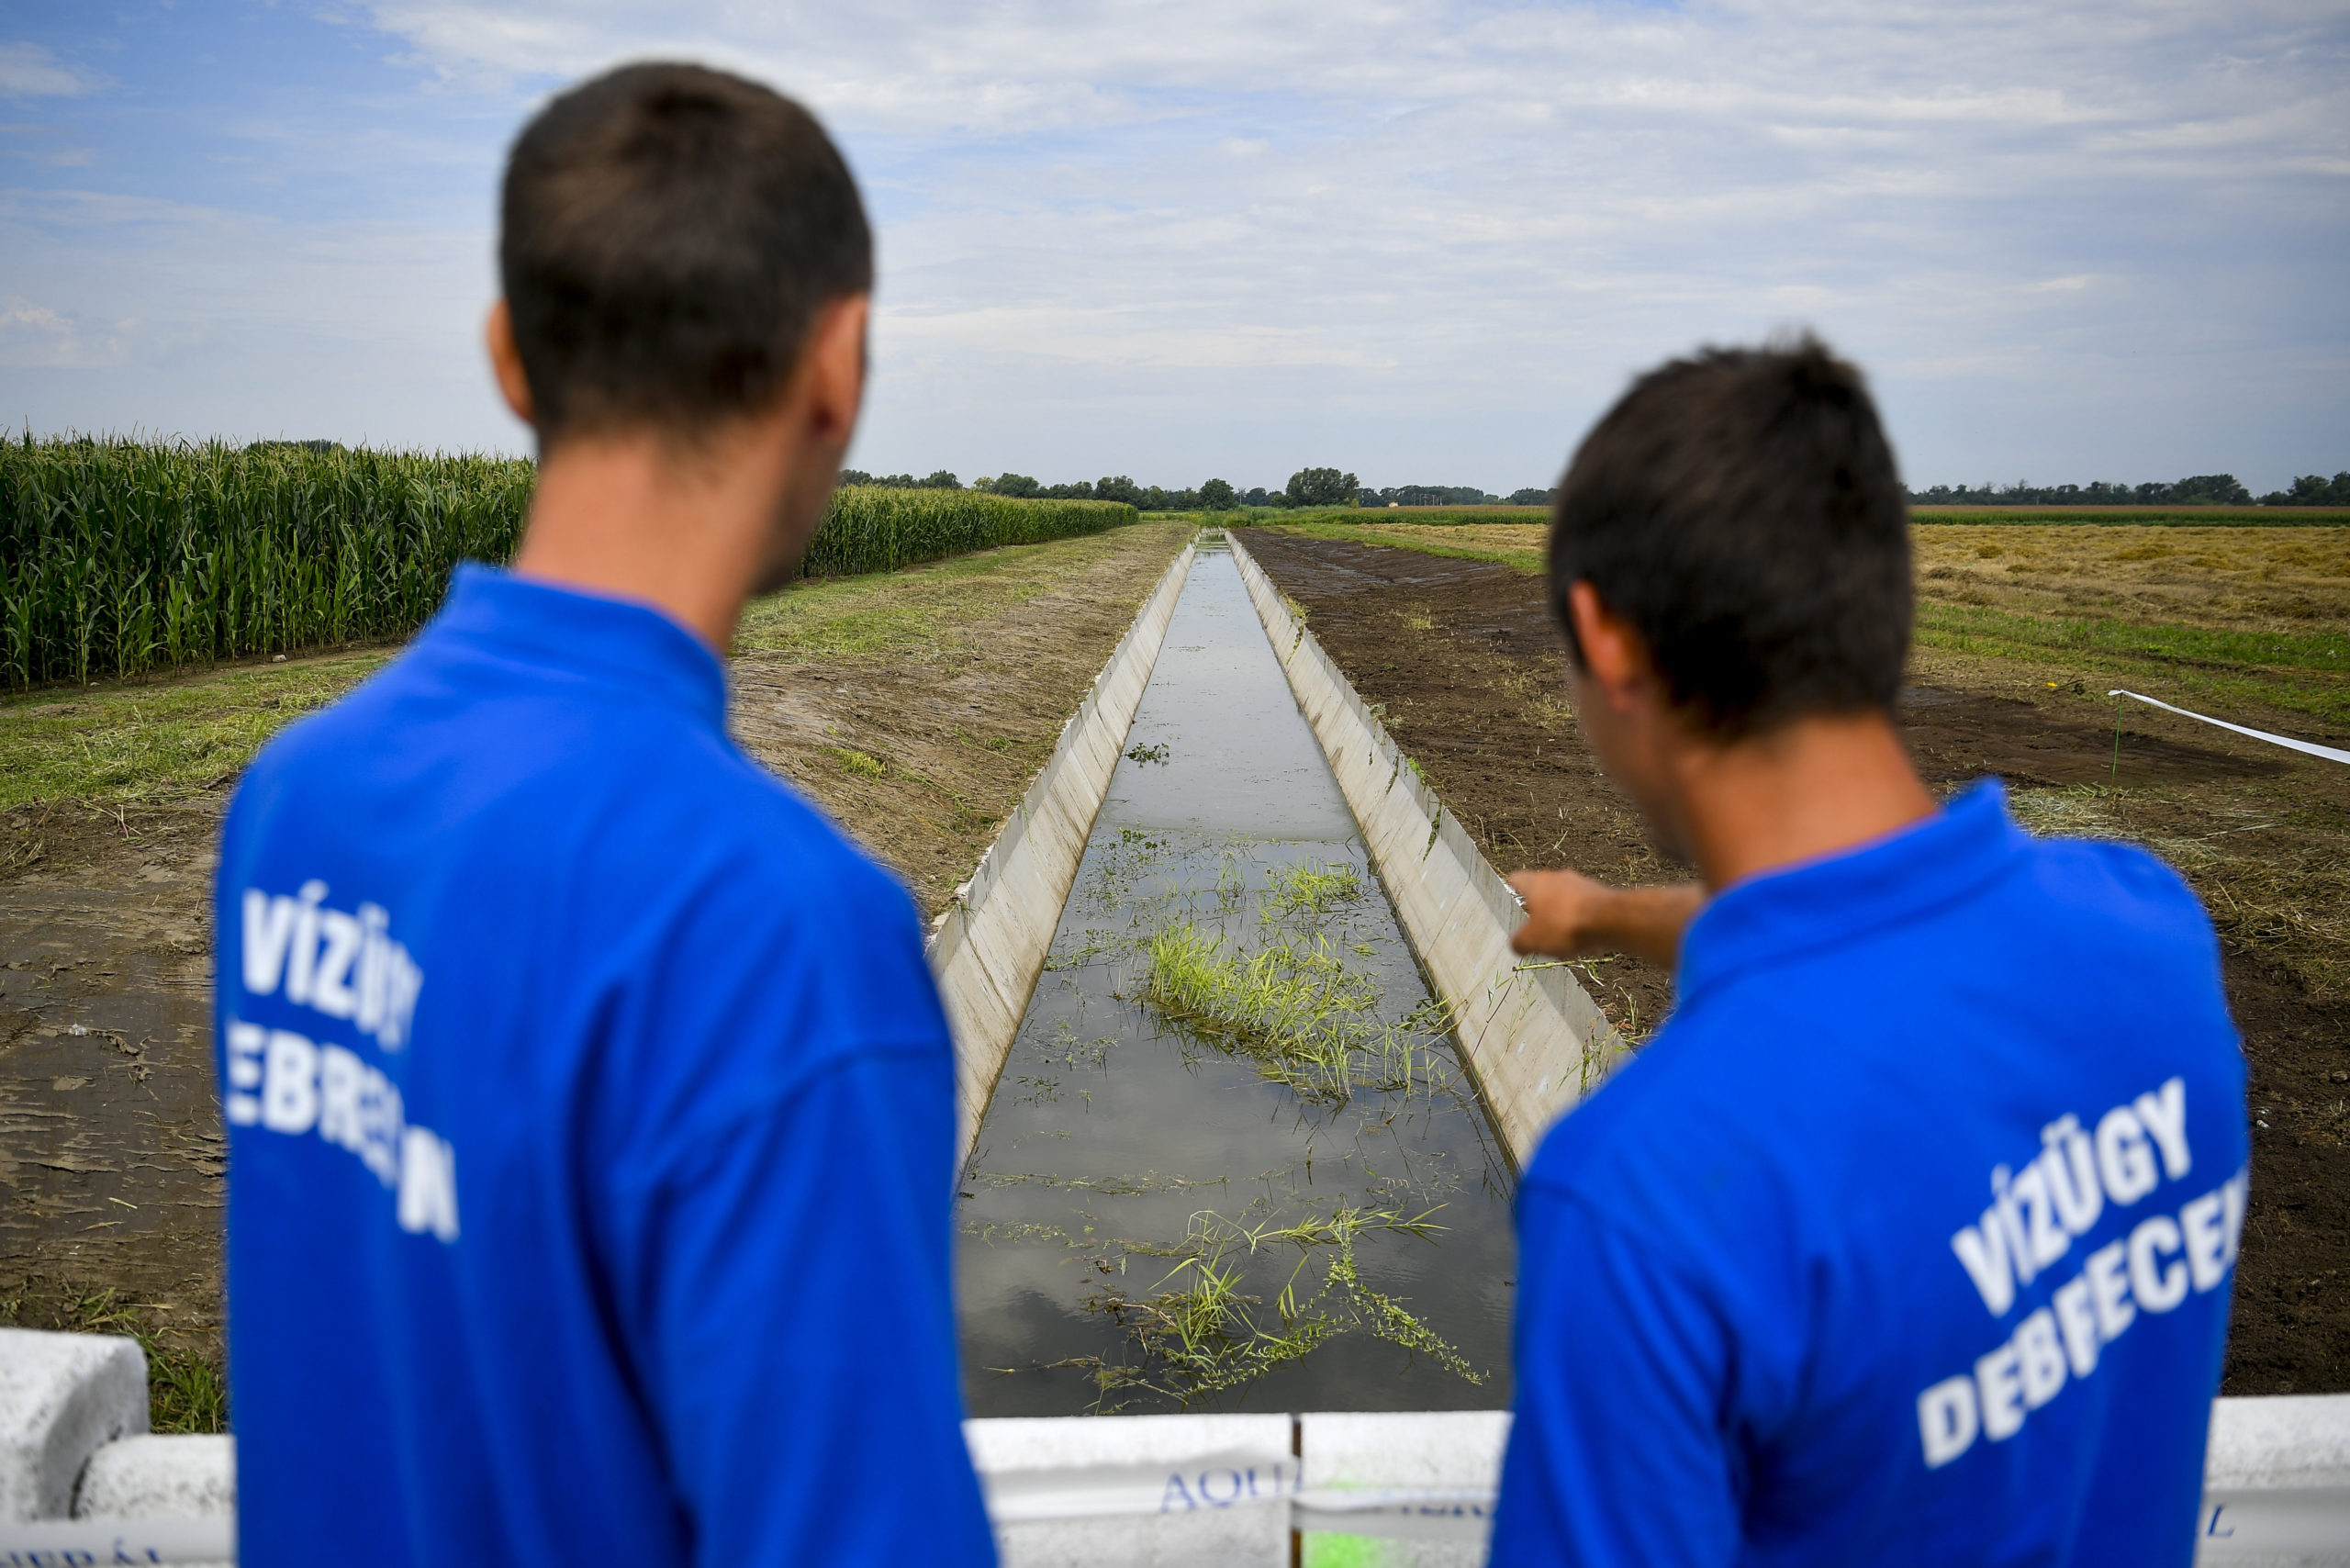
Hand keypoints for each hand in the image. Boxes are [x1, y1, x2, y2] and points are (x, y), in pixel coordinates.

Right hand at [1506, 869, 1704, 970]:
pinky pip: (1585, 907)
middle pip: (1542, 891)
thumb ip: (1519, 942)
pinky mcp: (1601, 893)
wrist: (1611, 920)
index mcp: (1536, 883)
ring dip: (1562, 916)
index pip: (1515, 879)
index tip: (1509, 901)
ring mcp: (1581, 883)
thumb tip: (1516, 945)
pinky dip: (1582, 922)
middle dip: (1539, 910)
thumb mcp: (1532, 941)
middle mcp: (1558, 877)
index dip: (1510, 891)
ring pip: (1565, 899)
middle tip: (1537, 930)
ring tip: (1564, 941)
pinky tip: (1586, 941)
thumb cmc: (1564, 925)